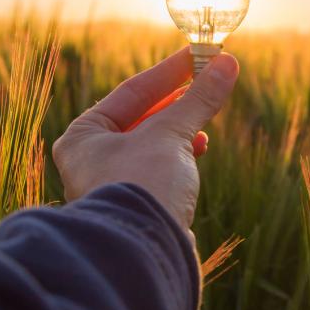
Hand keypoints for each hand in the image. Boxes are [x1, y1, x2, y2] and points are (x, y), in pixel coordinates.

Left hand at [51, 46, 238, 230]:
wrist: (143, 254)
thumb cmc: (143, 186)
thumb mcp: (172, 134)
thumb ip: (198, 99)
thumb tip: (226, 64)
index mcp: (83, 137)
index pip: (131, 92)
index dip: (170, 72)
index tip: (199, 55)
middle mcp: (91, 161)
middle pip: (141, 118)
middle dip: (178, 101)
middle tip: (209, 79)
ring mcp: (113, 186)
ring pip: (152, 145)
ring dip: (181, 129)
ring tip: (205, 118)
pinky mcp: (136, 207)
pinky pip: (158, 170)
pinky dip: (179, 157)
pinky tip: (198, 150)